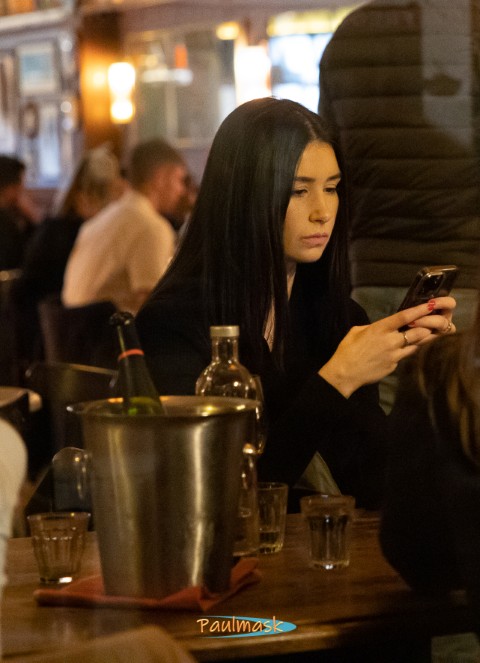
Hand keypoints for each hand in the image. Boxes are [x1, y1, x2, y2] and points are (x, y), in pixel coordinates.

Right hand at [319, 297, 455, 397]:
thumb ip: (373, 327)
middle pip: (418, 332)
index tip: (430, 305)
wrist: (345, 373)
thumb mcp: (356, 331)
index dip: (419, 310)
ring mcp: (394, 355)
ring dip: (423, 340)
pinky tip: (407, 350)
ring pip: (416, 345)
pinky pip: (405, 356)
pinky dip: (408, 352)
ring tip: (430, 335)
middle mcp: (390, 341)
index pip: (404, 317)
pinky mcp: (394, 366)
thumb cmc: (347, 350)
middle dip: (428, 327)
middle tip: (434, 323)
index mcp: (379, 329)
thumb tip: (384, 327)